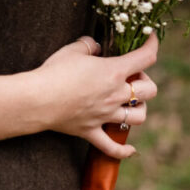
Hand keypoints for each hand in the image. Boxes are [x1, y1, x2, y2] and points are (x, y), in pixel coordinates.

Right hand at [35, 31, 158, 157]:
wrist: (37, 99)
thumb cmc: (54, 71)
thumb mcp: (72, 50)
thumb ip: (88, 45)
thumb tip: (95, 46)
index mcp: (113, 71)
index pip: (145, 57)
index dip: (153, 45)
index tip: (151, 39)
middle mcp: (115, 95)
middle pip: (150, 91)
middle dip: (146, 82)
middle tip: (132, 77)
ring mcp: (105, 115)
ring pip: (138, 117)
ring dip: (139, 109)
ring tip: (129, 103)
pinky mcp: (91, 131)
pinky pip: (113, 147)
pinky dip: (124, 150)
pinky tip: (131, 150)